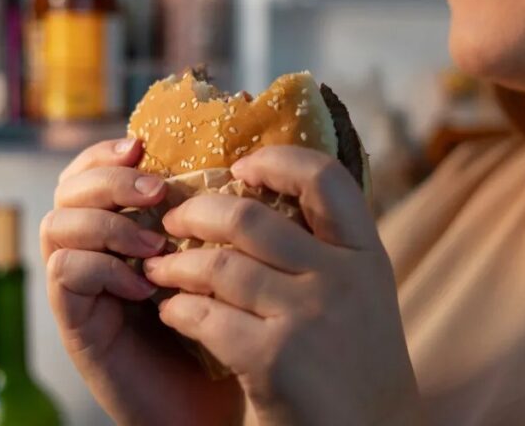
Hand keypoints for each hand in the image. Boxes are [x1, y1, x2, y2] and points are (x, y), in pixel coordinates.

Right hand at [43, 138, 244, 425]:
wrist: (214, 405)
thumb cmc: (226, 325)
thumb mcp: (225, 257)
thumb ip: (213, 214)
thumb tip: (237, 157)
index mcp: (124, 225)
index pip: (93, 169)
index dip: (108, 152)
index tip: (143, 146)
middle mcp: (94, 250)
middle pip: (68, 188)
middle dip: (109, 179)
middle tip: (156, 191)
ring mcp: (82, 286)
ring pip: (57, 225)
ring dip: (107, 224)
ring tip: (155, 246)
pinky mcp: (77, 322)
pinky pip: (65, 273)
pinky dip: (103, 269)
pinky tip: (144, 287)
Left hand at [144, 146, 421, 425]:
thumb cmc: (354, 364)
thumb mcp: (361, 296)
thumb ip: (326, 251)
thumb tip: (260, 196)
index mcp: (366, 256)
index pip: (326, 179)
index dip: (277, 161)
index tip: (241, 168)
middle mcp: (342, 279)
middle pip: (250, 217)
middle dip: (196, 212)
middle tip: (173, 220)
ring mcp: (309, 317)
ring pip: (217, 265)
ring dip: (175, 265)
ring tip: (158, 270)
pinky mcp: (273, 358)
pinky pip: (204, 315)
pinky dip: (178, 310)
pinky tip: (172, 313)